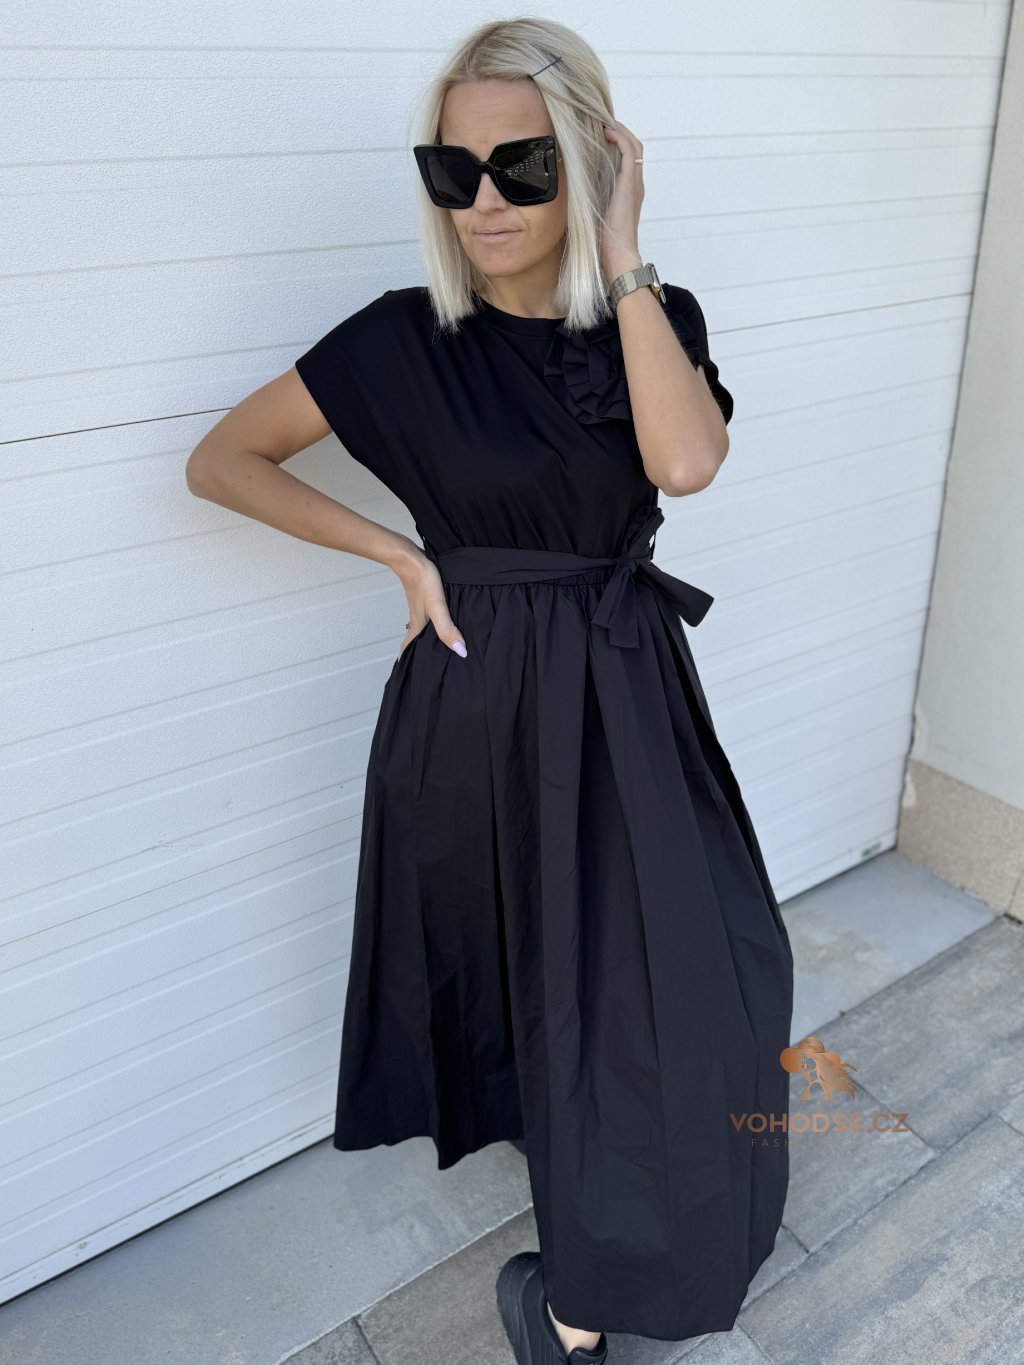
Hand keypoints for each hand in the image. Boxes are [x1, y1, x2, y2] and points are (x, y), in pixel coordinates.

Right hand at [394, 552, 467, 659]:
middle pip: (415, 641)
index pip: (408, 649)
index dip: (407, 662)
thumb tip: (460, 652)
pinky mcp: (424, 597)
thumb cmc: (422, 580)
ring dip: (423, 639)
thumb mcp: (437, 607)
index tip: (408, 676)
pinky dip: (430, 623)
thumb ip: (447, 629)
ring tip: (432, 648)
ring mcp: (420, 608)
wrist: (409, 556)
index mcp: (418, 626)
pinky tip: (438, 619)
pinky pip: (426, 616)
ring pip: (421, 629)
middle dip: (418, 654)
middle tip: (424, 666)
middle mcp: (417, 619)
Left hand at [599, 117, 645, 281]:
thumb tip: (567, 190)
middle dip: (618, 130)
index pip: (626, 156)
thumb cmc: (602, 241)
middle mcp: (634, 183)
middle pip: (633, 145)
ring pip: (633, 144)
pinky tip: (605, 131)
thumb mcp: (591, 212)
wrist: (616, 255)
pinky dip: (619, 137)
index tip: (597, 132)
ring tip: (602, 121)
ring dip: (619, 129)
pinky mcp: (630, 184)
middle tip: (599, 121)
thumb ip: (586, 198)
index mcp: (627, 189)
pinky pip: (629, 151)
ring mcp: (634, 183)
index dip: (615, 140)